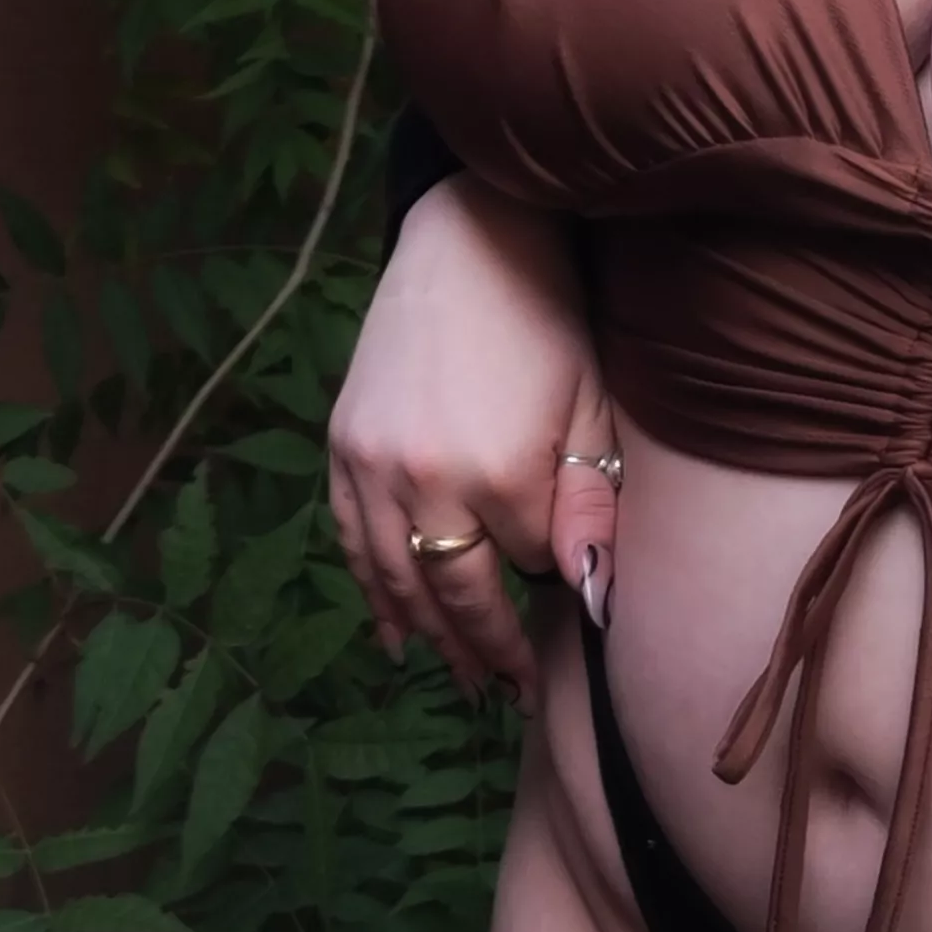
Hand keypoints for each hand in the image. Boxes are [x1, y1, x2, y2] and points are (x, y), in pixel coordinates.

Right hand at [326, 175, 618, 702]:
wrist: (468, 239)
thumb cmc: (548, 317)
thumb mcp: (591, 408)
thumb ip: (589, 508)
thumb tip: (589, 600)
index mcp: (501, 473)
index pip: (532, 566)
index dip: (553, 588)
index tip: (570, 621)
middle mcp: (425, 480)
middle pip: (455, 593)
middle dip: (485, 649)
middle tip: (509, 692)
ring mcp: (372, 465)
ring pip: (395, 580)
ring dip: (426, 637)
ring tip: (458, 677)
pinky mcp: (340, 446)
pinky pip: (349, 541)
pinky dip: (372, 591)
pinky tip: (394, 630)